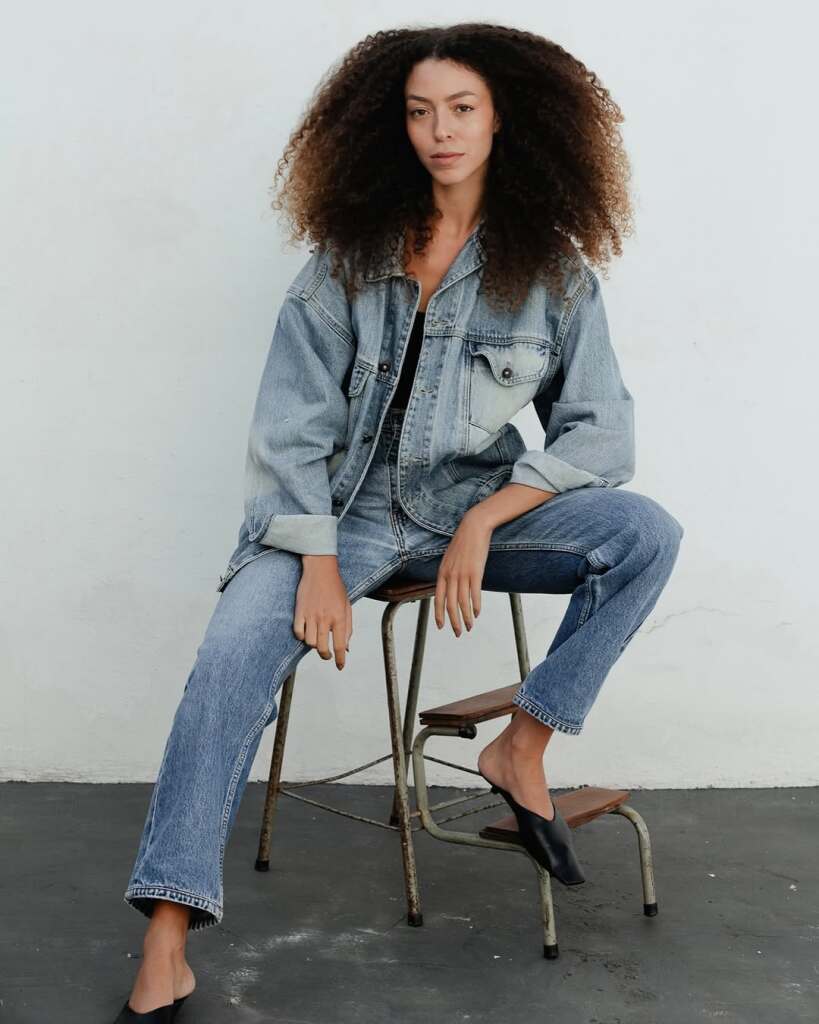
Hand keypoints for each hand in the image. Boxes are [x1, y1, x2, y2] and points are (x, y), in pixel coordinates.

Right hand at [293, 556, 352, 669]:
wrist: (320, 570)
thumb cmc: (336, 588)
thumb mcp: (347, 606)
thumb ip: (348, 628)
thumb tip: (346, 647)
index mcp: (339, 617)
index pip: (339, 645)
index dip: (340, 659)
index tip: (340, 667)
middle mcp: (325, 618)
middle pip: (322, 648)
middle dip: (326, 655)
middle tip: (327, 655)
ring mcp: (311, 615)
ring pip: (309, 642)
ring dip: (314, 646)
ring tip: (317, 640)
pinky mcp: (299, 611)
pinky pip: (298, 632)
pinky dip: (302, 636)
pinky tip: (307, 632)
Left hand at [434, 510, 492, 635]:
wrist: (473, 527)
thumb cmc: (463, 543)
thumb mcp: (450, 559)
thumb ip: (448, 573)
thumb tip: (449, 588)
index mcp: (442, 573)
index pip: (438, 599)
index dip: (439, 614)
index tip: (441, 626)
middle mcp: (450, 575)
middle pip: (450, 604)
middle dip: (453, 621)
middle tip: (458, 632)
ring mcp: (462, 574)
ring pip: (462, 602)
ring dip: (466, 617)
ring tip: (469, 626)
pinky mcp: (475, 572)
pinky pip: (474, 593)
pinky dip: (476, 606)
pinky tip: (477, 613)